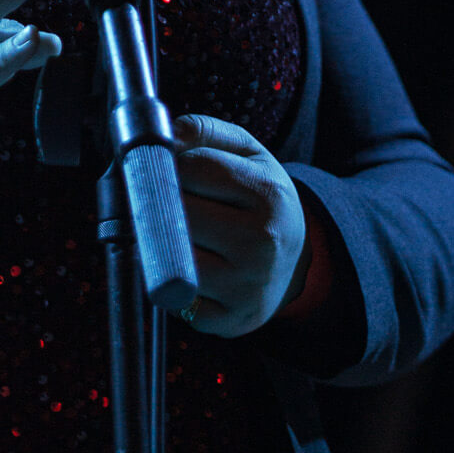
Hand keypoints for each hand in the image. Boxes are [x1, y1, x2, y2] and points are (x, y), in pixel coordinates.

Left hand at [173, 114, 307, 335]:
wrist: (294, 261)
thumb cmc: (260, 198)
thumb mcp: (247, 153)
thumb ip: (204, 131)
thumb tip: (164, 136)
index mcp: (269, 195)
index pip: (195, 168)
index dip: (171, 163)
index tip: (167, 167)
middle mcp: (262, 244)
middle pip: (178, 213)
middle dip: (160, 202)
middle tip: (161, 198)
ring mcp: (245, 287)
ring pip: (170, 256)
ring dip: (159, 241)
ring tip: (171, 230)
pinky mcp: (228, 321)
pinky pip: (174, 296)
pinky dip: (169, 279)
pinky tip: (184, 265)